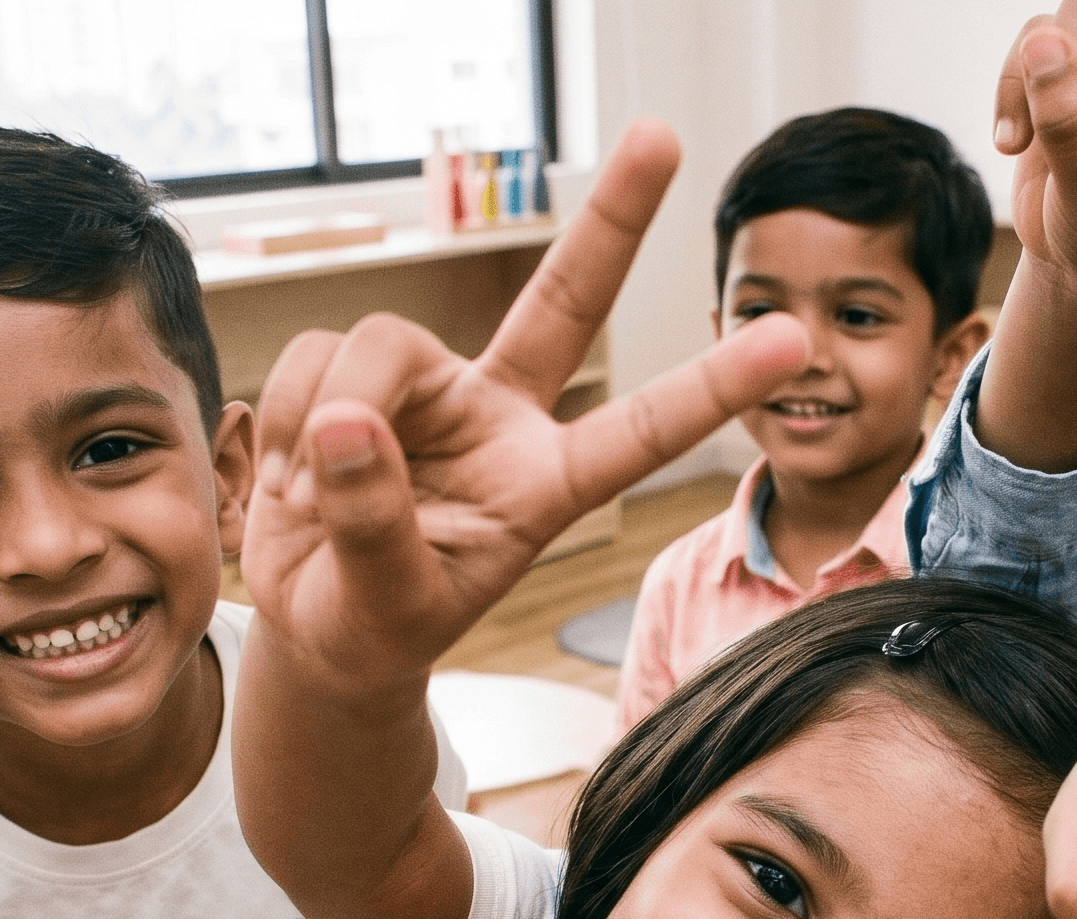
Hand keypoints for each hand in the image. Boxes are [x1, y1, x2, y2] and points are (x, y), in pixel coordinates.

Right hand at [241, 119, 807, 691]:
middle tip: (663, 135)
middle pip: (565, 299)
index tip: (791, 342)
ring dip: (324, 420)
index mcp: (546, 486)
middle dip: (613, 217)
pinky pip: (312, 357)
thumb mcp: (385, 606)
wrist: (314, 622)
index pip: (642, 431)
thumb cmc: (372, 625)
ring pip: (380, 345)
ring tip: (310, 501)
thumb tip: (348, 426)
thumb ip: (375, 526)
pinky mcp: (360, 372)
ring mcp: (434, 389)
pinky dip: (285, 417)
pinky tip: (292, 474)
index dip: (714, 386)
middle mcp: (502, 417)